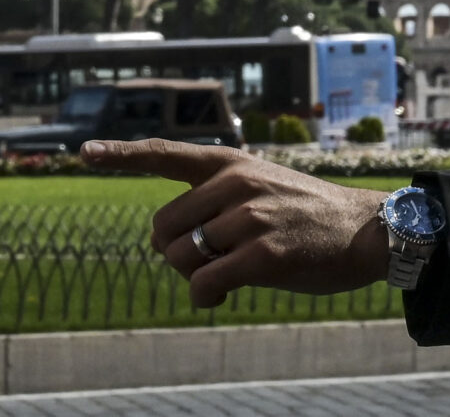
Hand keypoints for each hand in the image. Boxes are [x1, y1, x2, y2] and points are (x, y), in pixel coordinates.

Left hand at [80, 139, 387, 306]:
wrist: (365, 230)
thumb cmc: (306, 215)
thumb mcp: (261, 187)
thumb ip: (215, 200)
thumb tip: (166, 242)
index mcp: (230, 163)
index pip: (166, 154)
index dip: (121, 154)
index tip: (84, 151)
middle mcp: (236, 183)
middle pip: (163, 228)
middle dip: (175, 253)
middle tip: (208, 260)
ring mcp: (251, 217)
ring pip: (181, 258)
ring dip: (194, 278)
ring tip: (223, 276)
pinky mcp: (264, 255)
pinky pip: (204, 284)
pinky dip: (204, 298)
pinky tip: (221, 296)